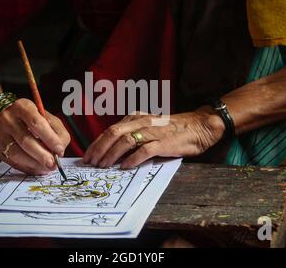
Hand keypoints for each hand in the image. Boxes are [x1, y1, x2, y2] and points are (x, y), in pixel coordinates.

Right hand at [0, 98, 70, 174]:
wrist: (3, 115)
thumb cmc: (29, 118)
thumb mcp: (46, 117)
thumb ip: (57, 131)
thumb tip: (59, 150)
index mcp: (23, 107)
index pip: (36, 123)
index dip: (50, 138)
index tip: (59, 149)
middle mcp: (8, 119)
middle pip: (25, 140)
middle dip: (42, 155)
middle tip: (53, 163)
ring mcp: (0, 133)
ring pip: (17, 153)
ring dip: (35, 163)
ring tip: (47, 167)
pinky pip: (12, 161)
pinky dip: (27, 167)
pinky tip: (37, 167)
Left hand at [83, 108, 225, 168]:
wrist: (197, 127)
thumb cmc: (171, 130)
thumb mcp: (147, 126)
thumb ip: (131, 134)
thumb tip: (111, 151)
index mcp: (135, 118)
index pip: (110, 130)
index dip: (96, 144)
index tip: (87, 156)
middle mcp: (141, 122)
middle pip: (113, 133)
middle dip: (99, 149)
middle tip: (91, 163)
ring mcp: (152, 132)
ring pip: (125, 141)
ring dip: (112, 155)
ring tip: (103, 166)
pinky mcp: (163, 143)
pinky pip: (144, 151)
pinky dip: (132, 159)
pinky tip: (124, 167)